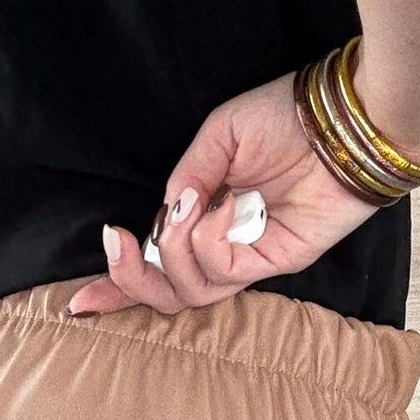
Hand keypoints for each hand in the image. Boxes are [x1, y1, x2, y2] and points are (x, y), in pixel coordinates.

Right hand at [65, 70, 381, 315]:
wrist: (341, 119)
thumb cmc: (285, 117)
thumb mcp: (218, 135)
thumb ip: (187, 176)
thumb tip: (165, 214)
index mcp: (205, 216)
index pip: (158, 264)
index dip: (118, 287)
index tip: (78, 303)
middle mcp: (224, 242)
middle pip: (168, 293)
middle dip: (130, 279)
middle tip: (119, 242)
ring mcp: (250, 255)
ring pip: (191, 290)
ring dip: (175, 250)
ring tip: (191, 207)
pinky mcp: (277, 260)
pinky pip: (224, 271)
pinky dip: (208, 241)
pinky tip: (220, 206)